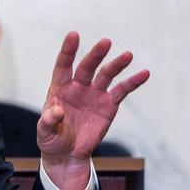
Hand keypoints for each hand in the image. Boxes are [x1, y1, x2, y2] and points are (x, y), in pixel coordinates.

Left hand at [38, 31, 148, 189]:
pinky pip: (122, 90)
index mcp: (60, 89)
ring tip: (127, 55)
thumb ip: (48, 121)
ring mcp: (95, 94)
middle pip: (87, 67)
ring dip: (116, 65)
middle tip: (105, 42)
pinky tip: (144, 73)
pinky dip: (133, 81)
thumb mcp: (45, 133)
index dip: (68, 51)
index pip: (63, 66)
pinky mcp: (109, 104)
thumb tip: (56, 111)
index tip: (73, 35)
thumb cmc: (52, 140)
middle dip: (96, 55)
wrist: (68, 154)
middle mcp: (78, 87)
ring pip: (106, 75)